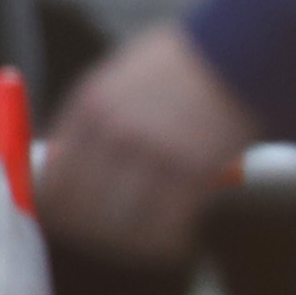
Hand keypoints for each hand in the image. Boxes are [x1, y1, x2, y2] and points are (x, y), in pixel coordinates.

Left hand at [35, 25, 258, 265]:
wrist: (244, 49)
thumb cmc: (186, 65)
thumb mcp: (124, 78)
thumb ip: (94, 120)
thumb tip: (65, 164)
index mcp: (90, 107)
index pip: (51, 183)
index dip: (59, 212)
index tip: (75, 223)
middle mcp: (114, 131)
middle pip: (82, 212)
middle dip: (94, 235)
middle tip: (112, 240)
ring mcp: (152, 151)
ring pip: (120, 227)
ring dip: (132, 244)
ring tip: (149, 243)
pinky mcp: (192, 170)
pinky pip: (164, 230)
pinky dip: (167, 245)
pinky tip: (178, 242)